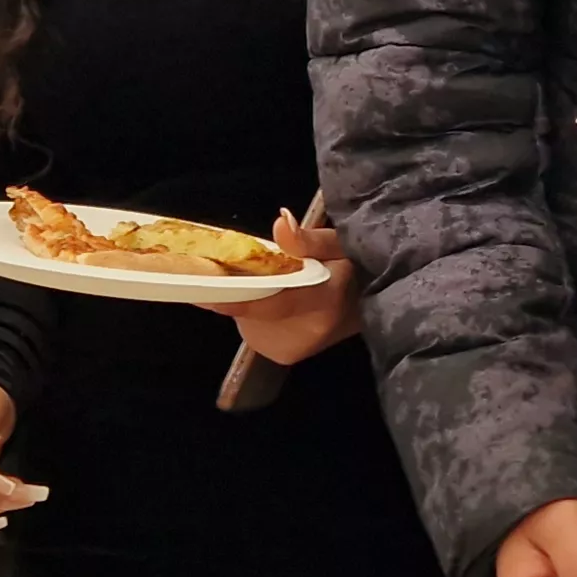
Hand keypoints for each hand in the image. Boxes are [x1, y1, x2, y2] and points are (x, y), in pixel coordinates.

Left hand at [210, 209, 356, 365]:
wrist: (372, 308)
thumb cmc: (355, 271)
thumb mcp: (340, 244)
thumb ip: (309, 238)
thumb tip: (281, 222)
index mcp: (325, 302)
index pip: (273, 303)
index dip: (237, 297)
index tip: (204, 290)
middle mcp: (307, 332)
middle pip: (253, 308)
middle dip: (245, 285)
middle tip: (255, 264)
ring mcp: (294, 348)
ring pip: (249, 317)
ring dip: (252, 297)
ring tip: (275, 282)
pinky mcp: (284, 355)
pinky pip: (253, 326)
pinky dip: (256, 311)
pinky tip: (275, 300)